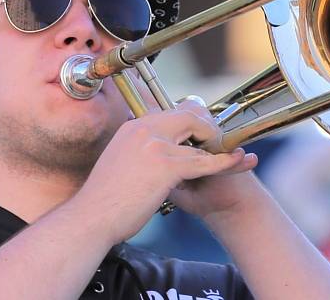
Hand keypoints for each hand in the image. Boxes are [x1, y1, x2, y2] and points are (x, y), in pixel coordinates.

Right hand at [73, 103, 252, 245]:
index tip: (202, 134)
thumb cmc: (104, 199)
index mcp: (134, 126)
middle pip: (190, 114)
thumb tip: (150, 155)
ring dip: (218, 148)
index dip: (192, 121)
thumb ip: (137, 150)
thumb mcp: (119, 161)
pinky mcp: (165, 166)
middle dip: (209, 127)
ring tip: (233, 156)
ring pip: (200, 140)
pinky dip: (224, 163)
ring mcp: (155, 145)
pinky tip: (238, 162)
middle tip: (218, 143)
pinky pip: (203, 162)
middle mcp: (145, 129)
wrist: (91, 217)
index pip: (171, 112)